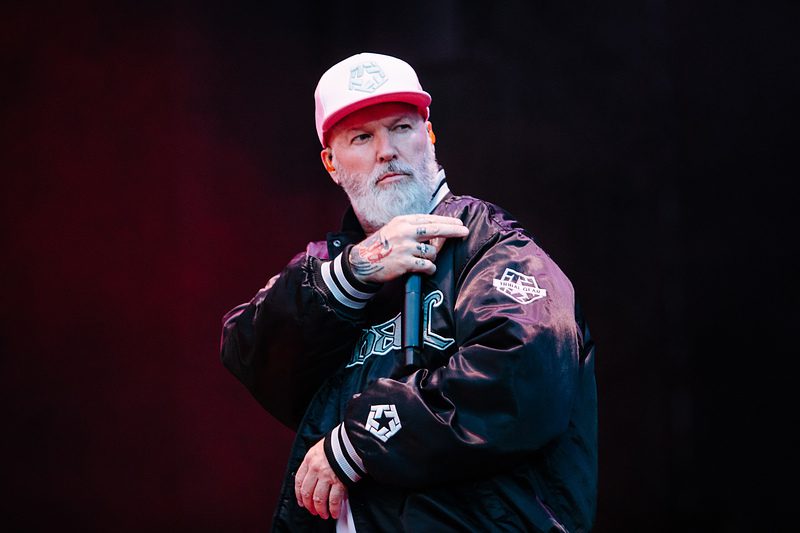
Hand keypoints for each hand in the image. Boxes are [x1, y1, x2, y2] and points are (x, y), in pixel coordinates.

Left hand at [295, 439, 346, 519]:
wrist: (352, 439)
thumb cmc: (338, 442)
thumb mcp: (320, 448)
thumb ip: (315, 461)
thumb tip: (314, 475)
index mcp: (309, 459)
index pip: (298, 480)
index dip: (299, 494)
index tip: (301, 501)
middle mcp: (315, 468)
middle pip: (307, 492)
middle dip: (309, 505)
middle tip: (313, 511)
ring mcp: (327, 475)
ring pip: (319, 499)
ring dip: (320, 510)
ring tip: (324, 514)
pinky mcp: (340, 481)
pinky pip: (334, 500)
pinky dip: (334, 509)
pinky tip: (335, 512)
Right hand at [349, 214, 468, 283]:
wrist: (363, 261)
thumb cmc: (382, 245)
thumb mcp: (394, 229)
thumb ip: (413, 227)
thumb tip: (438, 231)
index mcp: (403, 221)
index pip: (430, 219)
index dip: (447, 222)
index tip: (459, 224)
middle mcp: (405, 232)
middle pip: (436, 230)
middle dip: (453, 230)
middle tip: (465, 232)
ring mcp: (405, 248)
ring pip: (432, 252)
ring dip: (432, 258)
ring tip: (422, 260)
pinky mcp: (405, 263)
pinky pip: (427, 266)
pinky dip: (429, 269)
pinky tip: (425, 269)